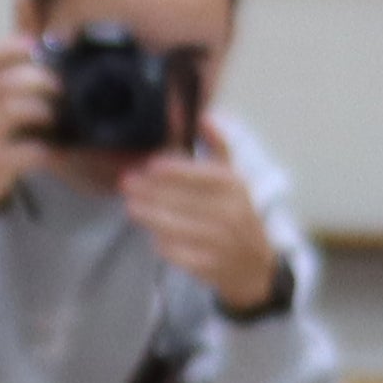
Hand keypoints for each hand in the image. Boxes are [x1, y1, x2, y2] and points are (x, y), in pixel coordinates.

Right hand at [0, 39, 55, 209]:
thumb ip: (8, 88)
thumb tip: (45, 56)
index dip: (8, 47)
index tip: (36, 46)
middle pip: (3, 82)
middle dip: (40, 79)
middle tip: (61, 88)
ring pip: (12, 110)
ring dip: (44, 110)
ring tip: (58, 118)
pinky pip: (26, 150)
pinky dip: (48, 148)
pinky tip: (58, 150)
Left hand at [123, 153, 284, 308]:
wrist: (255, 266)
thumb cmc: (237, 212)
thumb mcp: (233, 177)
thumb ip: (217, 146)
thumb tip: (206, 115)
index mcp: (235, 186)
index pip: (203, 176)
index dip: (176, 171)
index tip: (151, 165)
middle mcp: (232, 213)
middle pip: (185, 201)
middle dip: (152, 192)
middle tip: (127, 184)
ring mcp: (221, 242)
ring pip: (178, 227)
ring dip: (151, 216)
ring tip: (132, 207)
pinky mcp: (209, 267)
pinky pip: (178, 253)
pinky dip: (164, 243)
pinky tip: (154, 235)